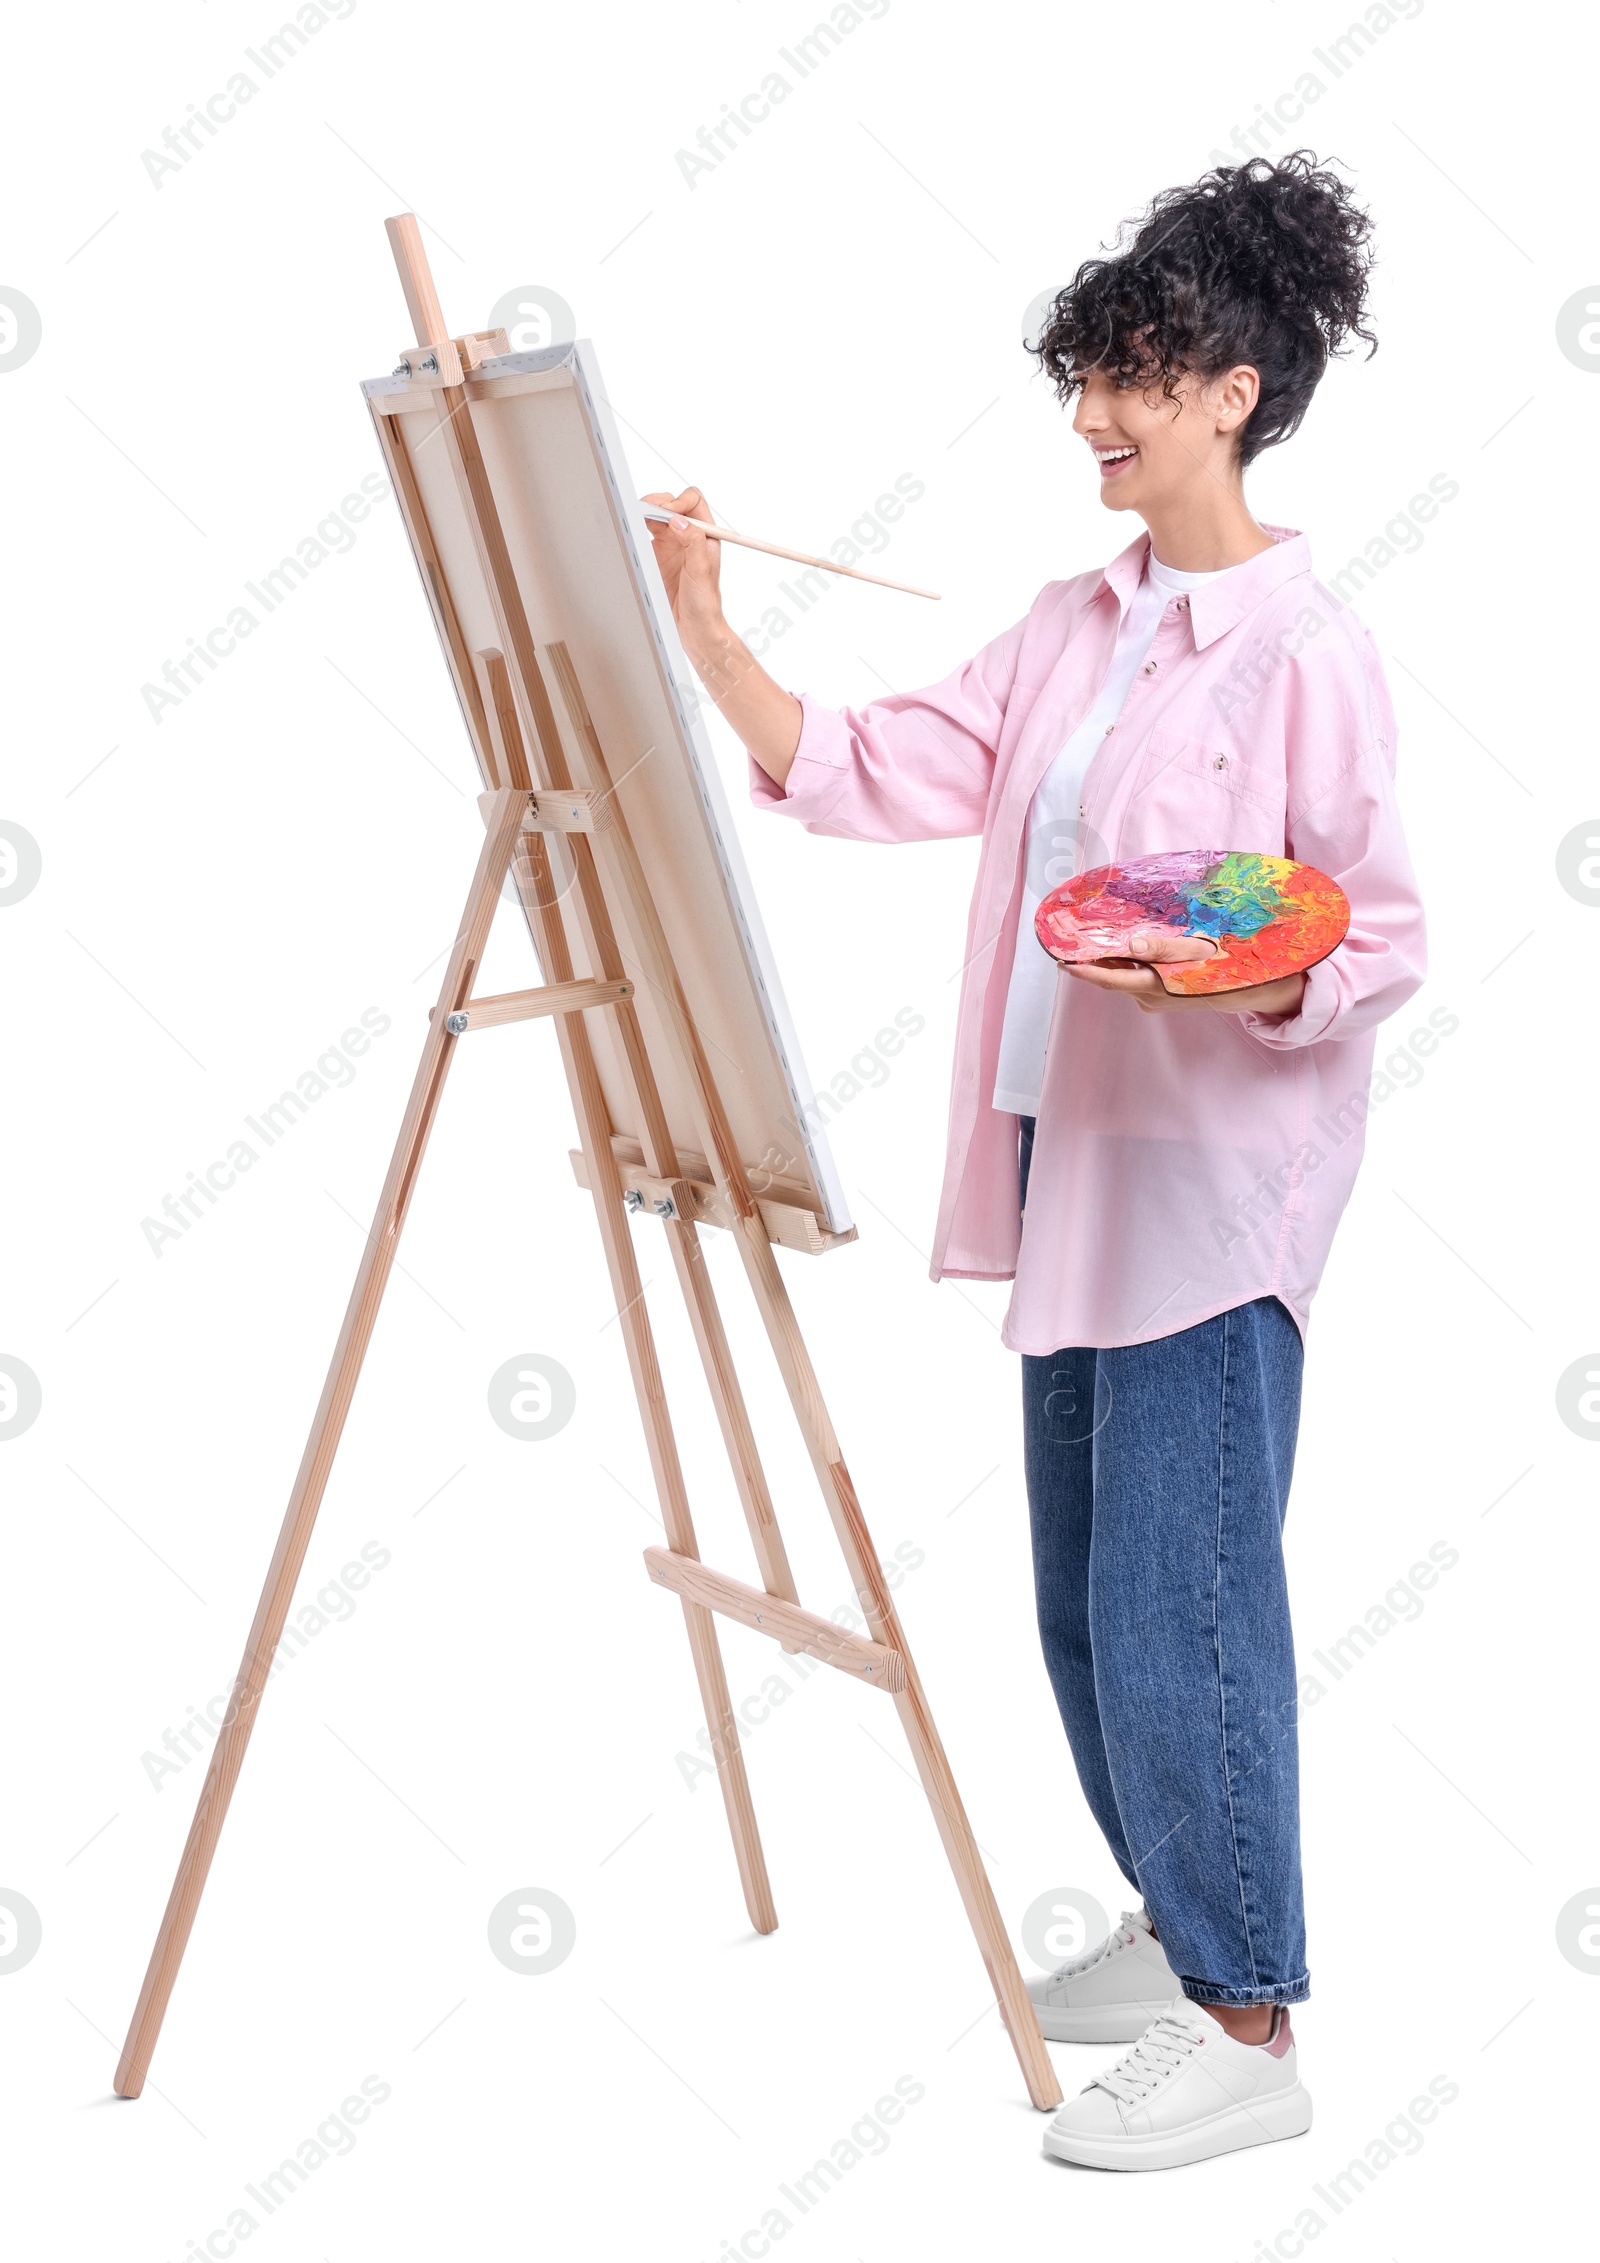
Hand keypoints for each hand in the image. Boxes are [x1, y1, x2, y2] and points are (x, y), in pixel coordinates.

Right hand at [641, 486, 723, 635]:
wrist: (694, 627)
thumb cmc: (705, 603)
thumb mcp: (702, 571)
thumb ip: (693, 542)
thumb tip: (679, 520)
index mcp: (705, 535)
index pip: (693, 502)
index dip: (680, 501)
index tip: (669, 513)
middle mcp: (688, 536)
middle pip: (672, 504)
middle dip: (659, 503)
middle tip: (647, 511)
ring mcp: (672, 545)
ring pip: (657, 516)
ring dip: (647, 513)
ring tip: (638, 517)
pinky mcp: (657, 555)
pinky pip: (646, 533)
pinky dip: (638, 527)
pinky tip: (635, 530)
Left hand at [1064, 928, 1306, 1016]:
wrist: (1253, 990)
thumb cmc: (1229, 966)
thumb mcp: (1201, 951)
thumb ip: (1166, 947)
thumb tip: (1133, 943)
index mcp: (1156, 986)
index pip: (1111, 978)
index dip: (1084, 970)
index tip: (1061, 960)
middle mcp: (1150, 997)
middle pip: (1113, 975)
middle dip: (1091, 959)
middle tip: (1070, 940)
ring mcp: (1154, 998)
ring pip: (1125, 975)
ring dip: (1111, 958)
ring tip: (1095, 936)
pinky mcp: (1160, 995)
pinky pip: (1136, 977)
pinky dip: (1128, 962)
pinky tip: (1127, 945)